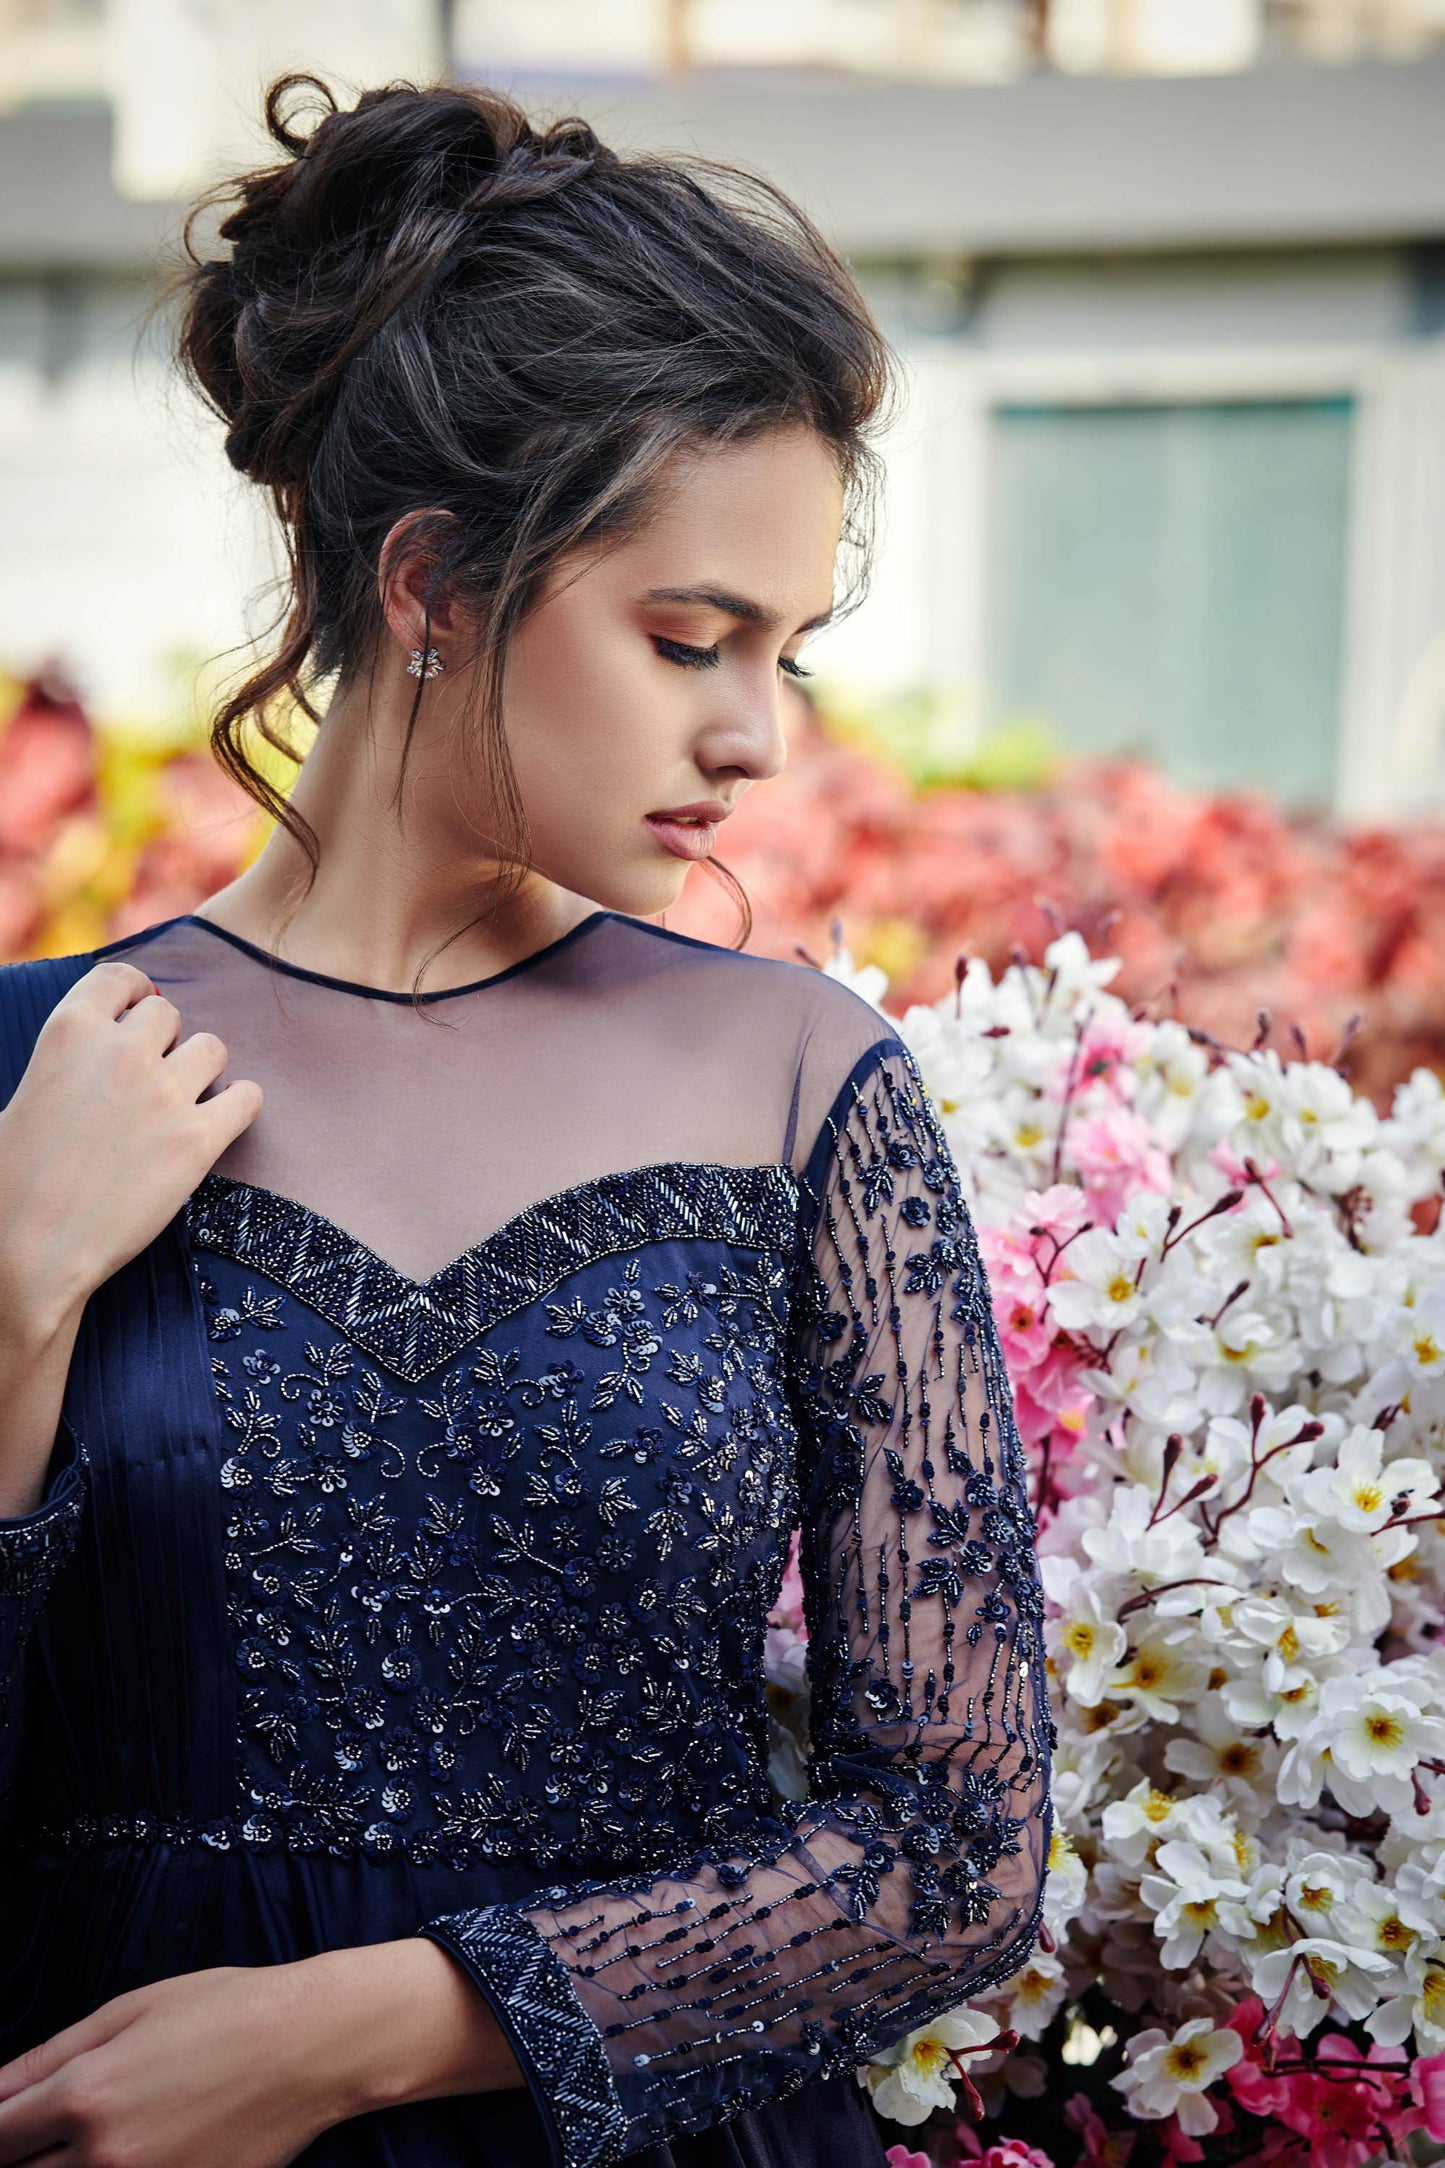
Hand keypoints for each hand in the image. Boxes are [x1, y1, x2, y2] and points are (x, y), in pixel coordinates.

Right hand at [0, 959, 261, 1329]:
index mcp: (70, 1031)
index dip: (136, 992)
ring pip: (213, 1047)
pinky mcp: (199, 1139)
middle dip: (163, 1040)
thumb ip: (67, 1059)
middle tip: (151, 1076)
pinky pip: (248, 1097)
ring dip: (201, 1068)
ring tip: (183, 1099)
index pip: (121, 978)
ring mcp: (165, 1094)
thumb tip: (99, 1043)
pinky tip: (222, 1119)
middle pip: (169, 1013)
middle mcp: (121, 1052)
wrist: (31, 1249)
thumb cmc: (14, 1181)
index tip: (140, 1009)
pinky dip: (240, 1104)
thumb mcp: (23, 1095)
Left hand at [0, 1941, 521, 2165]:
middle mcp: (105, 2156)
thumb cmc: (227, 2011)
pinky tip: (135, 2151)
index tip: (9, 2120)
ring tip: (94, 2140)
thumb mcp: (132, 2009)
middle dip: (24, 2153)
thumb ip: (51, 2054)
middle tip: (44, 2132)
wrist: (312, 2046)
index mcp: (85, 2094)